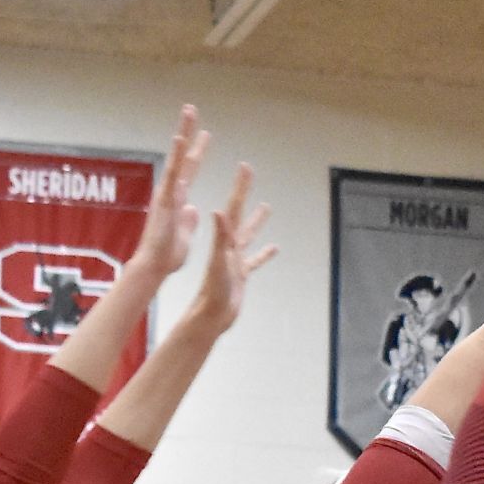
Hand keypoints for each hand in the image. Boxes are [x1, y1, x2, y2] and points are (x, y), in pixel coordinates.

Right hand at [130, 105, 209, 279]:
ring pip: (176, 158)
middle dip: (188, 133)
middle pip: (182, 157)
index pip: (190, 169)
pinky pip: (172, 173)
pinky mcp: (164, 199)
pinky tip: (180, 138)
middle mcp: (171, 191)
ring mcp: (166, 192)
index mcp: (178, 199)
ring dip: (183, 134)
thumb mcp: (185, 235)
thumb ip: (188, 221)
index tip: (205, 134)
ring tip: (189, 112)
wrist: (155, 266)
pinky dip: (176, 156)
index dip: (196, 152)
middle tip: (192, 109)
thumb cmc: (167, 256)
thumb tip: (192, 209)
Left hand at [187, 163, 276, 333]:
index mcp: (225, 241)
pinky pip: (255, 261)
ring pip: (248, 235)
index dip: (240, 187)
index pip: (234, 207)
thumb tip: (219, 211)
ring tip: (267, 207)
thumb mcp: (218, 262)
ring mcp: (236, 260)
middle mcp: (230, 246)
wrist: (209, 317)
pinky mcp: (240, 274)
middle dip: (244, 193)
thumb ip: (220, 238)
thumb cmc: (212, 292)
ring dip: (256, 221)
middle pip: (240, 214)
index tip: (245, 167)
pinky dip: (264, 254)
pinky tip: (274, 249)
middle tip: (250, 174)